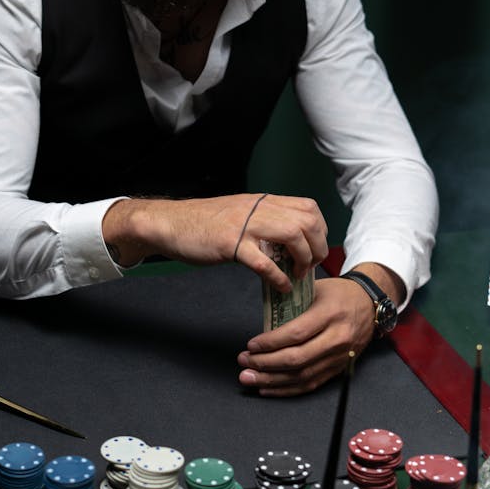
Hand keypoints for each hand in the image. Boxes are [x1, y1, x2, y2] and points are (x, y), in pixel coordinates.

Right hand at [101, 193, 327, 292]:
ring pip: (292, 234)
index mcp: (261, 201)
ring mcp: (244, 225)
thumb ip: (263, 221)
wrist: (170, 223)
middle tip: (309, 266)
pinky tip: (279, 287)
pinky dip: (278, 277)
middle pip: (307, 220)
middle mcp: (257, 209)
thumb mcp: (239, 213)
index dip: (320, 229)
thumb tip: (287, 242)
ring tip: (297, 275)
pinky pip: (264, 262)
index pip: (308, 206)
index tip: (314, 248)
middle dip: (317, 247)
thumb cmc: (203, 223)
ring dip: (302, 259)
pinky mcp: (230, 244)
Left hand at [236, 276, 375, 395]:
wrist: (371, 305)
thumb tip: (263, 319)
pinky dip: (288, 389)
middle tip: (244, 362)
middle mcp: (337, 339)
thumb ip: (292, 302)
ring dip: (272, 381)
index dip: (271, 343)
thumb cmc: (339, 293)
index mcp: (330, 314)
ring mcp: (340, 357)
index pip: (296, 334)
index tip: (251, 344)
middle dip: (266, 364)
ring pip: (302, 376)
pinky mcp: (339, 369)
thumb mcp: (316, 288)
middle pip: (297, 359)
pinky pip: (311, 383)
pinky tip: (268, 388)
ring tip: (249, 379)